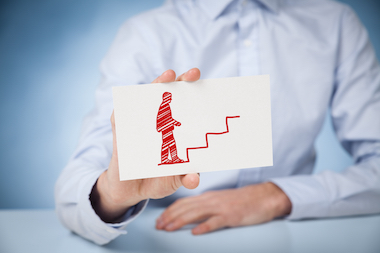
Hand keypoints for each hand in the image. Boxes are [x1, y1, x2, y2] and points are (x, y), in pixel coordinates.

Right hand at [90, 68, 200, 222]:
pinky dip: (125, 107)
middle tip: (193, 74)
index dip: (195, 92)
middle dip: (180, 81)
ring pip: (145, 99)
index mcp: (174, 130)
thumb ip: (185, 178)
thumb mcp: (174, 179)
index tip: (206, 83)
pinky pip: (120, 117)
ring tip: (167, 77)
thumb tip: (194, 180)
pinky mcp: (121, 133)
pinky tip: (132, 99)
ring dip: (155, 86)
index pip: (185, 106)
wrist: (131, 191)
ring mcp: (138, 124)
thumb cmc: (157, 179)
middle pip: (168, 96)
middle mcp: (157, 122)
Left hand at [156, 182, 291, 234]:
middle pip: (186, 207)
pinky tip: (195, 232)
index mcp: (208, 197)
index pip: (184, 202)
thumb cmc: (241, 200)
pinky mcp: (232, 216)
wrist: (263, 197)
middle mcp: (211, 200)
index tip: (160, 219)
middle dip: (170, 216)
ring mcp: (221, 208)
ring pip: (196, 213)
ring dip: (180, 221)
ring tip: (169, 228)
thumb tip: (192, 214)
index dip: (170, 211)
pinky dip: (205, 227)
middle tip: (158, 226)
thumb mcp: (220, 200)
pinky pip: (216, 221)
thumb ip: (206, 205)